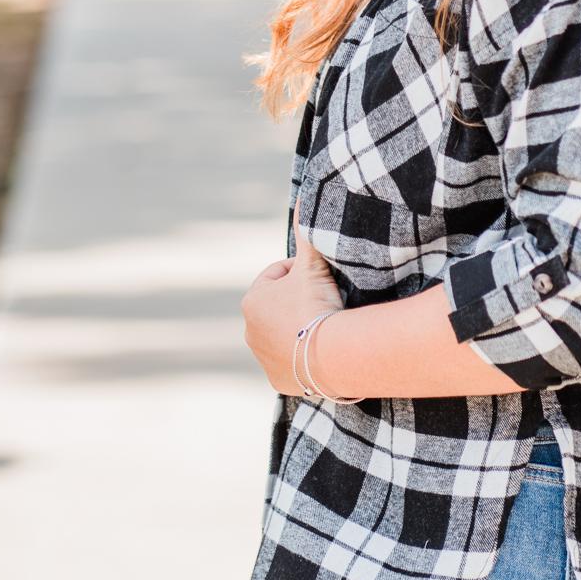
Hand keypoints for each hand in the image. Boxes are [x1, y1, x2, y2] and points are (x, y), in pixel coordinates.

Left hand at [241, 198, 348, 396]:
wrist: (331, 354)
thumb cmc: (316, 304)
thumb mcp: (312, 264)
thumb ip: (306, 233)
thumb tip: (302, 198)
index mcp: (252, 300)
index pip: (277, 277)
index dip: (301, 274)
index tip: (320, 278)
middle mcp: (250, 331)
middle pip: (279, 308)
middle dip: (299, 303)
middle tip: (326, 301)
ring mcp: (263, 359)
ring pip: (284, 335)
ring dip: (301, 329)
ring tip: (325, 325)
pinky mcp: (278, 381)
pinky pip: (293, 364)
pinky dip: (305, 357)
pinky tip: (321, 351)